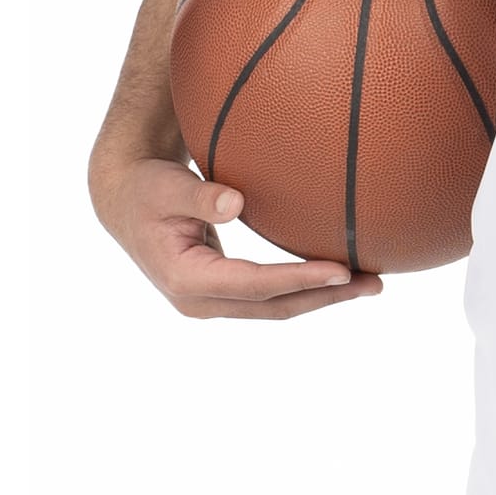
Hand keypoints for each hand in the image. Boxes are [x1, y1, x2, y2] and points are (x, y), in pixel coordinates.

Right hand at [92, 153, 382, 320]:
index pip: (255, 285)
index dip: (300, 279)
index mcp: (187, 280)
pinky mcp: (222, 297)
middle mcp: (200, 303)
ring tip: (369, 282)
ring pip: (277, 308)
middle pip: (275, 307)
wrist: (123, 204)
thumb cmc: (146, 188)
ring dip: (323, 297)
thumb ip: (199, 196)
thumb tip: (234, 203)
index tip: (341, 269)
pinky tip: (338, 276)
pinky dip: (305, 288)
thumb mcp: (165, 186)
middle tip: (372, 282)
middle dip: (326, 297)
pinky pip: (271, 297)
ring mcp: (212, 304)